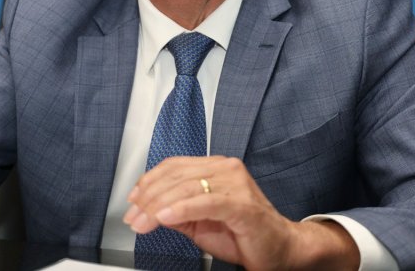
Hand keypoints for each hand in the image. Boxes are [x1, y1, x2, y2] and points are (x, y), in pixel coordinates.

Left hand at [123, 155, 358, 269]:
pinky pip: (206, 202)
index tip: (132, 200)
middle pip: (176, 176)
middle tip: (133, 217)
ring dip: (158, 206)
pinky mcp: (242, 204)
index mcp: (217, 168)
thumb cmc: (244, 234)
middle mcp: (227, 169)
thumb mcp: (201, 223)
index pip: (174, 166)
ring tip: (143, 222)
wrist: (281, 249)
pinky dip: (181, 209)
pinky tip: (164, 218)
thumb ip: (178, 212)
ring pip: (187, 187)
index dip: (149, 181)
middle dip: (148, 198)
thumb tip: (150, 209)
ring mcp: (236, 184)